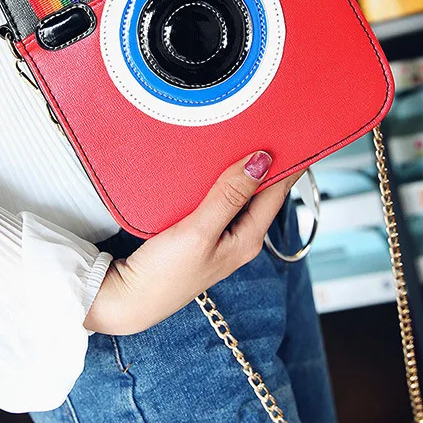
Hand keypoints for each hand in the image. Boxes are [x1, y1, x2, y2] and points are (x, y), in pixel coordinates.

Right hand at [83, 152, 303, 334]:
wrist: (128, 298)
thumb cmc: (164, 274)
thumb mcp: (199, 231)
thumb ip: (230, 196)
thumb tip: (262, 161)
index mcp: (248, 239)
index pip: (278, 192)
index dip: (288, 162)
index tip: (294, 132)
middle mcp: (240, 237)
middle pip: (262, 191)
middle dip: (267, 161)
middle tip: (267, 125)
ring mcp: (221, 235)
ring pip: (240, 193)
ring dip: (242, 168)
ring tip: (244, 136)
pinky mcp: (201, 233)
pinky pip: (220, 199)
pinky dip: (220, 179)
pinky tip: (212, 164)